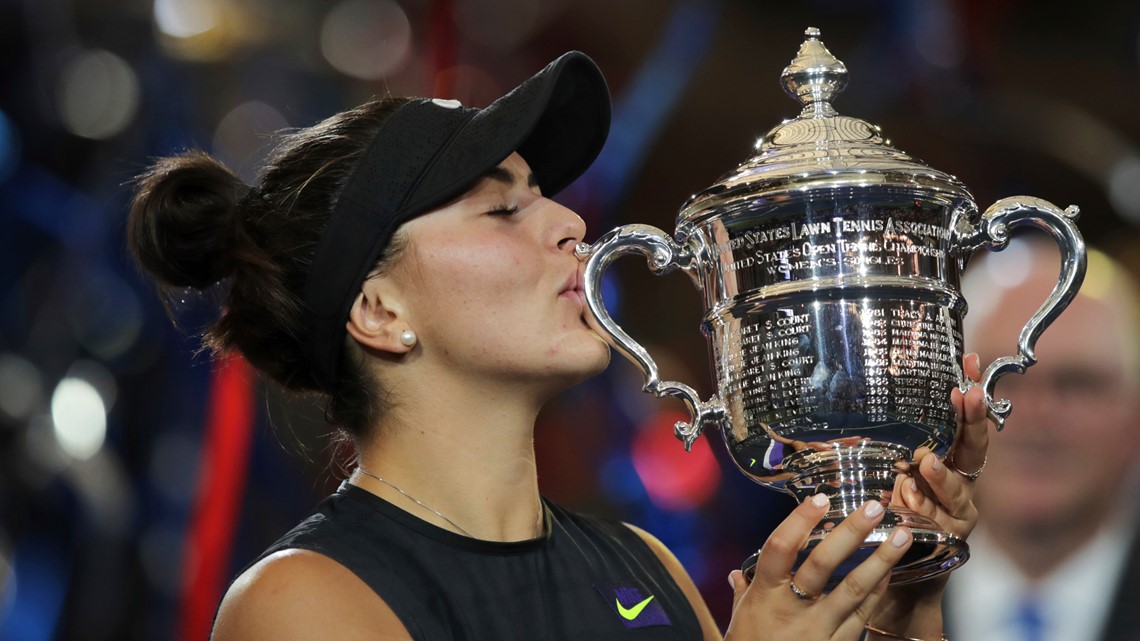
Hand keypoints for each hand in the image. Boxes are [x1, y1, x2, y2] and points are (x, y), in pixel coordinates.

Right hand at [725, 494, 915, 640]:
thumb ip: (743, 593)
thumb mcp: (739, 620)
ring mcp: (817, 630)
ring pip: (853, 589)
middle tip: (874, 508)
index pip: (780, 548)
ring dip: (880, 560)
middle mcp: (791, 609)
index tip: (820, 499)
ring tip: (901, 536)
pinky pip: (862, 616)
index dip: (799, 521)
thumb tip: (736, 575)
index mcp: (764, 595)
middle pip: (823, 563)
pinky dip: (876, 592)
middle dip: (851, 532)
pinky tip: (888, 573)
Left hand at [869, 353, 992, 638]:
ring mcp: (956, 509)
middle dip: (973, 419)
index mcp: (939, 457)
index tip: (966, 361)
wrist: (885, 570)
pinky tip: (916, 497)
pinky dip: (932, 509)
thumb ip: (857, 444)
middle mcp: (954, 480)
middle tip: (968, 394)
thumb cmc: (876, 513)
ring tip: (928, 461)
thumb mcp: (866, 471)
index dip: (965, 393)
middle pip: (972, 446)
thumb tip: (814, 405)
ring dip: (944, 474)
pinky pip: (946, 520)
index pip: (957, 419)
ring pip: (961, 486)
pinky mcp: (949, 537)